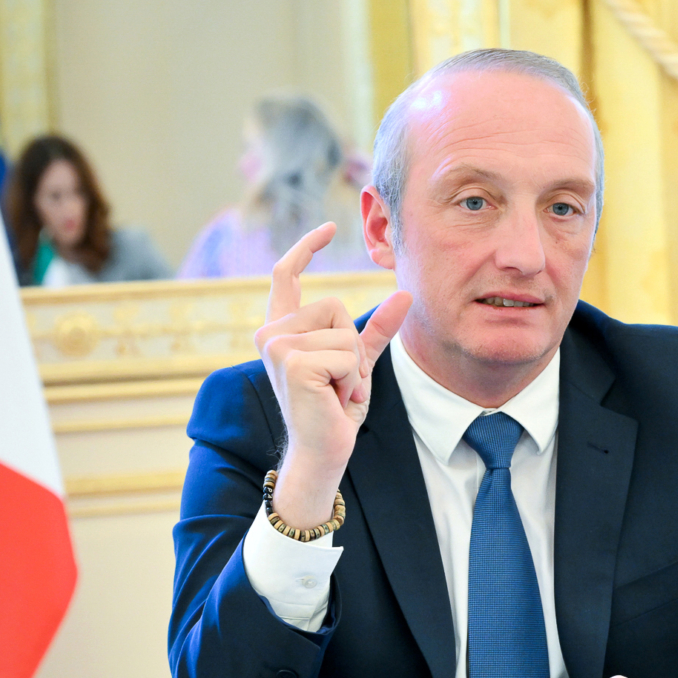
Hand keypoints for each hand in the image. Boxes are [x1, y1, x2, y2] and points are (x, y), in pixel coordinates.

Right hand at [254, 222, 411, 529]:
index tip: (329, 227)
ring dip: (352, 367)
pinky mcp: (292, 360)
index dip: (307, 248)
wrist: (324, 451)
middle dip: (351, 345)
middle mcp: (271, 332)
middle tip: (337, 381)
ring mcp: (277, 345)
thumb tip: (405, 294)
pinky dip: (351, 379)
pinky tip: (334, 398)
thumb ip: (378, 329)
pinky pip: (345, 353)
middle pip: (334, 305)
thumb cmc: (335, 409)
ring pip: (343, 330)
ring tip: (335, 392)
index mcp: (282, 328)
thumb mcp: (359, 362)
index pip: (287, 275)